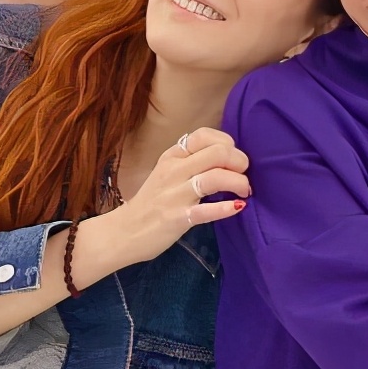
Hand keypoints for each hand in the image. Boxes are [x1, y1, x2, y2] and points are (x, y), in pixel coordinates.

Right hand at [111, 127, 250, 264]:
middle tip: (244, 174)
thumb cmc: (152, 202)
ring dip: (239, 182)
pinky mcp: (178, 218)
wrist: (122, 233)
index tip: (233, 157)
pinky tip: (238, 207)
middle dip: (240, 161)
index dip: (227, 143)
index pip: (204, 135)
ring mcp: (175, 194)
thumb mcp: (168, 172)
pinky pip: (208, 210)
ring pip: (216, 177)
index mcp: (172, 156)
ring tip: (245, 190)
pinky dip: (227, 207)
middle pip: (218, 153)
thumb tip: (228, 156)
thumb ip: (192, 161)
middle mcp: (174, 170)